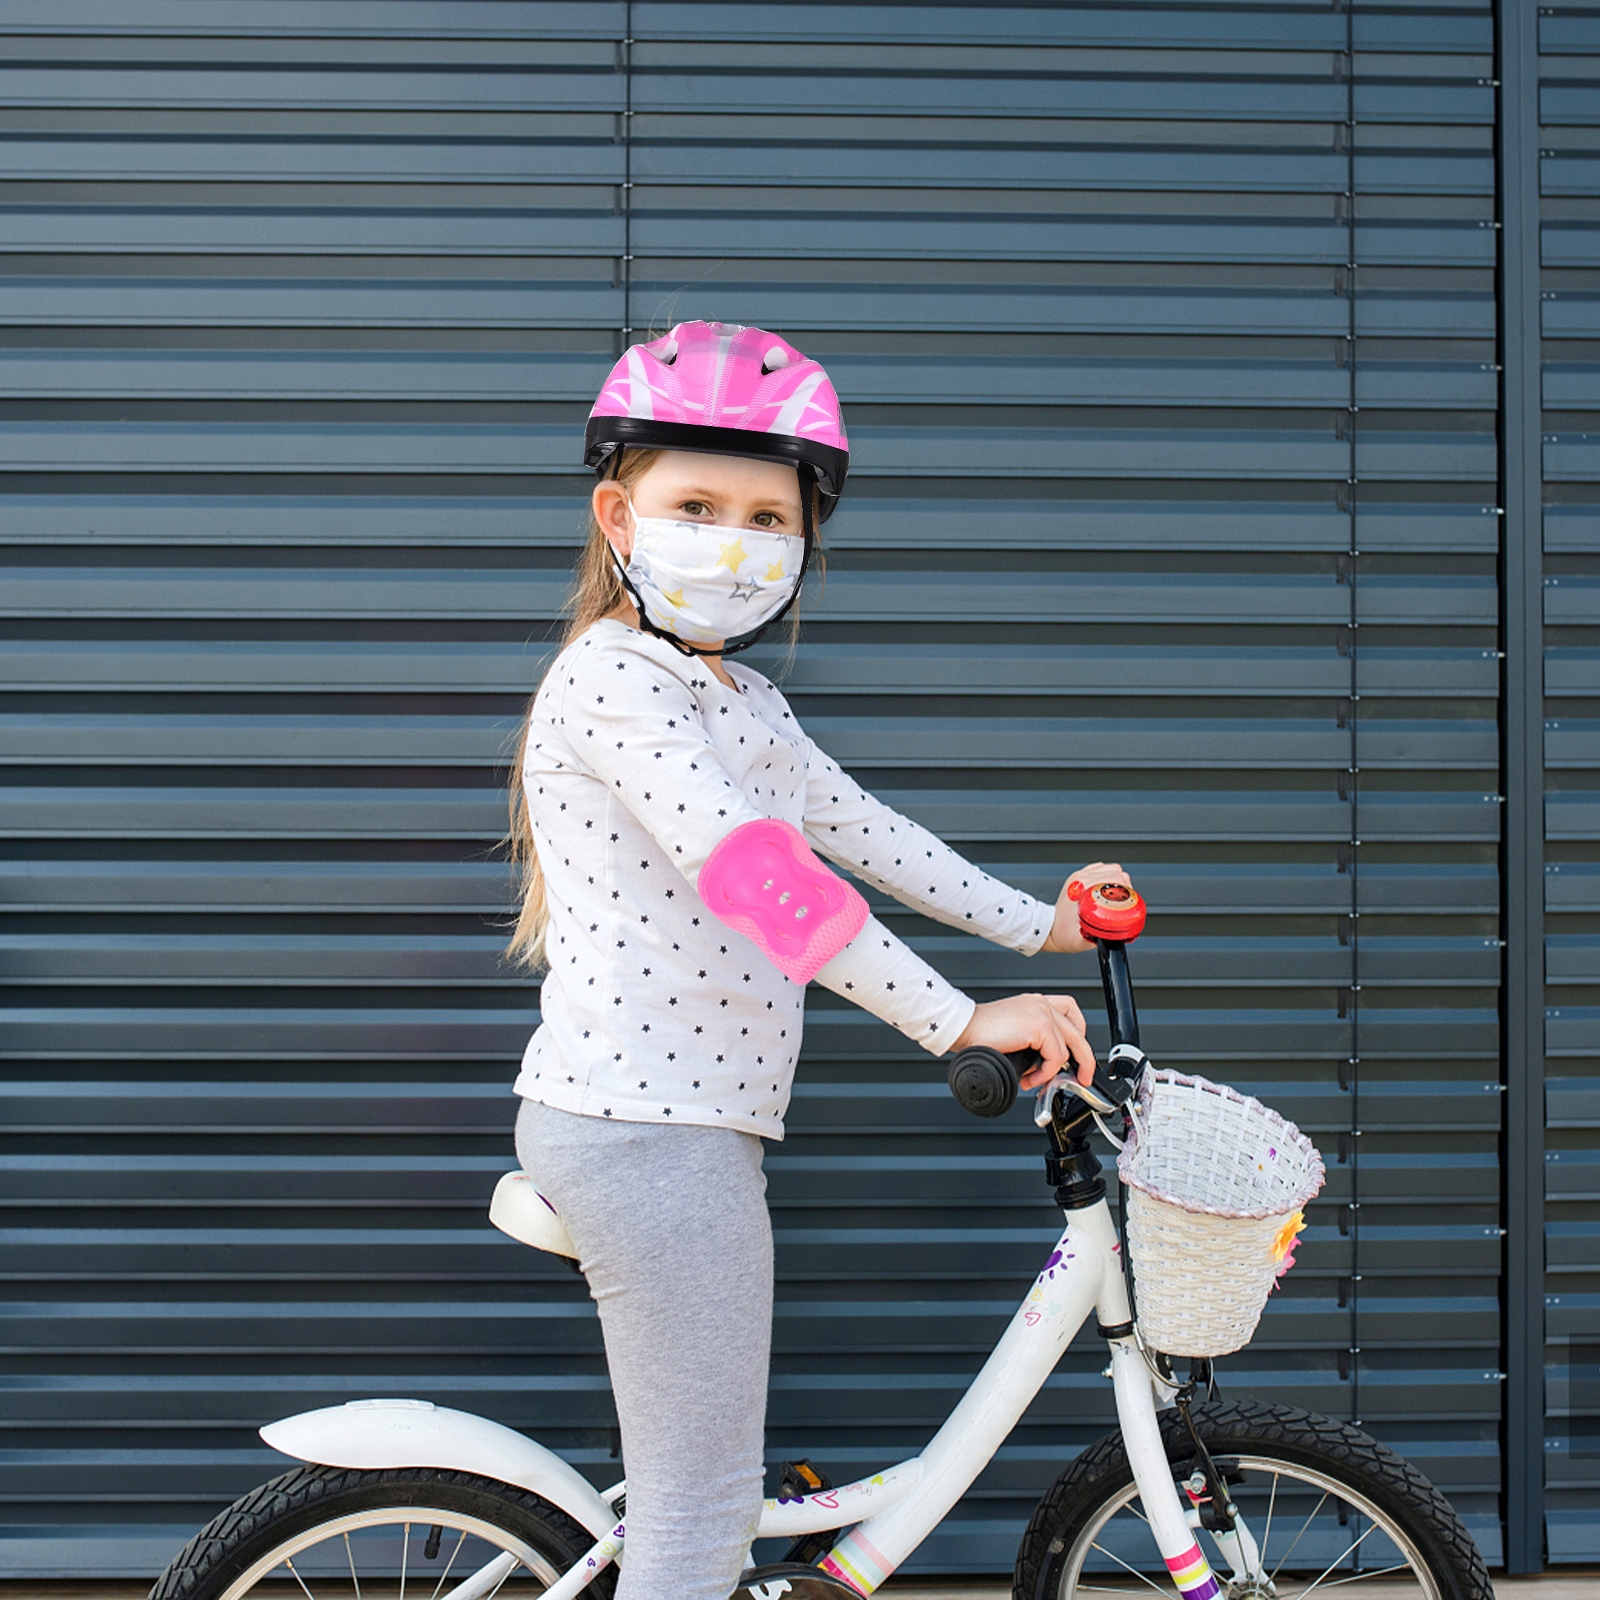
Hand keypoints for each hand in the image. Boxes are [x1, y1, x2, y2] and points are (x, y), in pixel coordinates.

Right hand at [950, 992, 1094, 1088]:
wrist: (964, 1028)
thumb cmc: (981, 1033)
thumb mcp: (1015, 1033)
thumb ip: (1034, 1042)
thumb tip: (1047, 1066)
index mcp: (1036, 1003)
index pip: (1071, 1014)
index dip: (1077, 1038)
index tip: (1077, 1057)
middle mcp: (1042, 1004)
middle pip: (1077, 1032)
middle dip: (1084, 1060)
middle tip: (1081, 1077)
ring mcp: (1042, 1012)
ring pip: (1068, 1048)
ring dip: (1053, 1071)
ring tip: (1037, 1081)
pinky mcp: (1039, 1025)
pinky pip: (1055, 1056)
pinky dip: (1046, 1072)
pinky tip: (1032, 1078)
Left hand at [1042, 861, 1133, 953]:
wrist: (1049, 929)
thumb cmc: (1062, 933)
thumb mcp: (1083, 939)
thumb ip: (1100, 938)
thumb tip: (1117, 936)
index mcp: (1083, 887)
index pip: (1115, 877)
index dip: (1127, 889)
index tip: (1129, 901)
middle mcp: (1081, 878)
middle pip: (1115, 871)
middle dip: (1125, 886)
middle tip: (1125, 900)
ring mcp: (1080, 877)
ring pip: (1109, 868)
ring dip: (1117, 881)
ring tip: (1118, 896)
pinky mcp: (1079, 879)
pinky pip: (1100, 871)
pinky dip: (1109, 878)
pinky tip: (1108, 891)